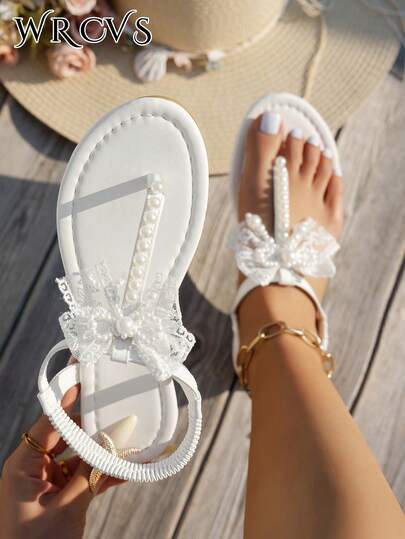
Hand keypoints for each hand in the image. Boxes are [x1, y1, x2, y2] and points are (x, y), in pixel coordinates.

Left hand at [0, 385, 122, 538]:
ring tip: (132, 440)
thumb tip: (114, 439)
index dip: (67, 400)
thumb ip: (91, 471)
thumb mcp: (65, 507)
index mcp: (23, 465)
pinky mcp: (62, 495)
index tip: (85, 378)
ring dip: (105, 452)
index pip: (47, 423)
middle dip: (94, 426)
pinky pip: (85, 476)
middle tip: (118, 410)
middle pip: (67, 435)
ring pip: (80, 455)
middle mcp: (34, 468)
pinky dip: (105, 473)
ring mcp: (49, 481)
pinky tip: (129, 467)